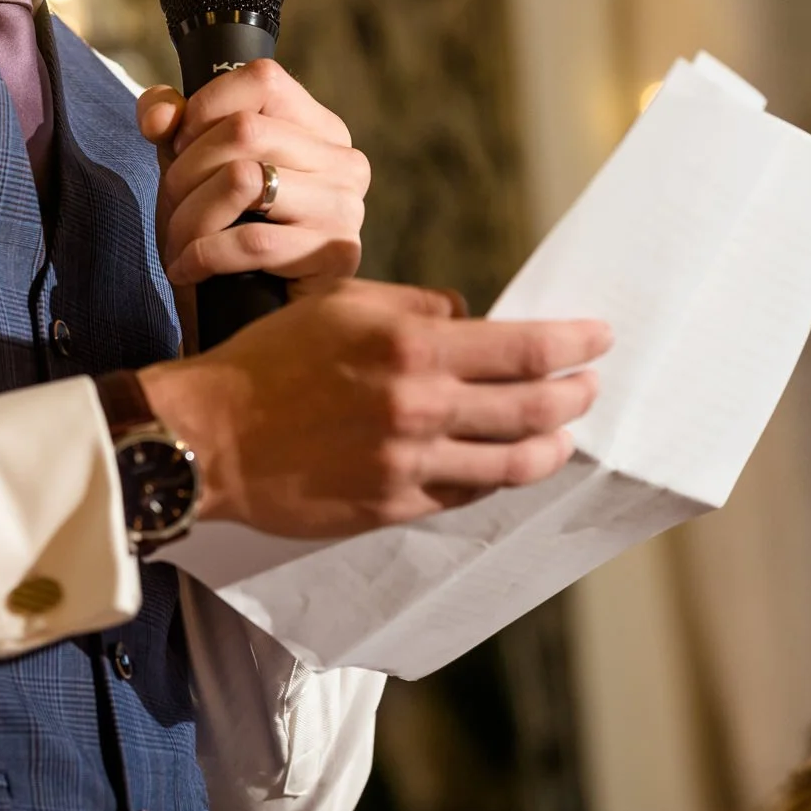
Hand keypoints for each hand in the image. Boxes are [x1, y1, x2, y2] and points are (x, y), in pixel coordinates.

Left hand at [136, 60, 368, 287]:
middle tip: (173, 203)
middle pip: (243, 130)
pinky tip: (188, 269)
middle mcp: (345, 160)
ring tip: (179, 240)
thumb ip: (169, 117)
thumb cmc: (220, 226)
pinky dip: (204, 255)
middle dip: (187, 170)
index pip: (262, 78)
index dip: (205, 107)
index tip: (181, 144)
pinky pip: (252, 241)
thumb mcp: (188, 160)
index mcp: (319, 127)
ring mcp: (347, 207)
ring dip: (191, 216)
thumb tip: (160, 119)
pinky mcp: (337, 254)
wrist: (241, 311)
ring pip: (242, 180)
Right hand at [137, 279, 610, 540]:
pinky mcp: (393, 506)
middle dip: (575, 394)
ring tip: (564, 435)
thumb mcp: (339, 303)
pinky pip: (466, 495)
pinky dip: (494, 478)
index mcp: (411, 346)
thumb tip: (468, 316)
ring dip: (551, 446)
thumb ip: (413, 306)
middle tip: (590, 385)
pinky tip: (503, 465)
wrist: (211, 435)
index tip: (600, 336)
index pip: (524, 349)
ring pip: (513, 463)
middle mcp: (421, 407)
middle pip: (534, 408)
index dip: (574, 343)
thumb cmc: (269, 359)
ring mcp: (410, 464)